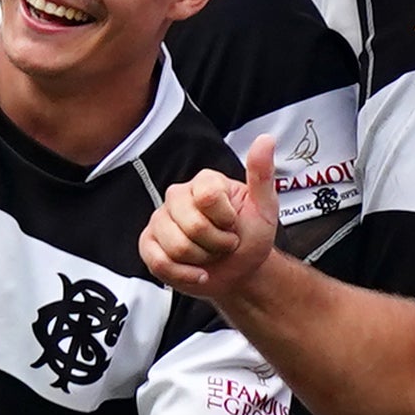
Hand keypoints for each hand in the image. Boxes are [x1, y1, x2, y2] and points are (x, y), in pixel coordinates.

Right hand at [141, 138, 286, 301]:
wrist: (241, 270)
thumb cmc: (251, 237)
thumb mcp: (265, 207)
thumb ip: (262, 174)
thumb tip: (265, 140)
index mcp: (204, 182)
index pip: (208, 197)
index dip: (226, 220)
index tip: (234, 223)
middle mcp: (178, 196)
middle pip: (193, 226)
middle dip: (217, 243)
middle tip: (224, 243)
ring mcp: (160, 220)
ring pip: (177, 246)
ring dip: (202, 259)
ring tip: (210, 254)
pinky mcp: (148, 244)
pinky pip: (159, 262)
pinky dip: (184, 275)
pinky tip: (198, 272)